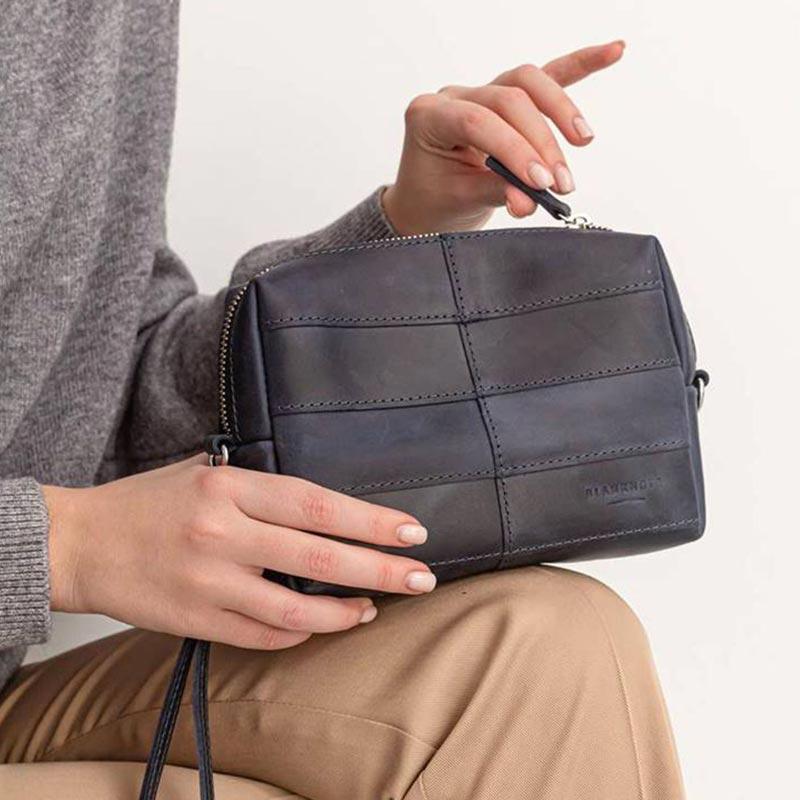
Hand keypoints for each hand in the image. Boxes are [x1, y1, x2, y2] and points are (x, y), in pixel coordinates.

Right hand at [43, 455, 434, 649]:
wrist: (81, 542)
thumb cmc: (149, 502)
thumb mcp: (204, 472)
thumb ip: (260, 486)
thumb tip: (323, 507)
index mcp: (229, 487)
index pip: (316, 503)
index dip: (369, 520)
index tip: (410, 531)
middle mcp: (222, 532)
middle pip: (318, 556)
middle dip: (379, 569)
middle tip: (420, 578)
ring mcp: (207, 581)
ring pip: (294, 608)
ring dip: (343, 612)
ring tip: (372, 609)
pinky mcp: (193, 620)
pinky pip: (260, 635)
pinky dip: (298, 633)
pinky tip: (320, 624)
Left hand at [382, 41, 624, 234]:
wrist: (428, 202)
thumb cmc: (435, 200)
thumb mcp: (459, 200)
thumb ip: (496, 193)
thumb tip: (531, 198)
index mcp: (429, 117)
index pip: (479, 123)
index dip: (514, 150)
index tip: (540, 183)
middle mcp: (455, 97)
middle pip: (509, 100)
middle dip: (540, 143)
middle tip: (559, 182)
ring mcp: (482, 93)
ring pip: (528, 83)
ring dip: (560, 111)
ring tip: (582, 141)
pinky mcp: (508, 100)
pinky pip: (545, 77)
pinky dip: (579, 65)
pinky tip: (613, 52)